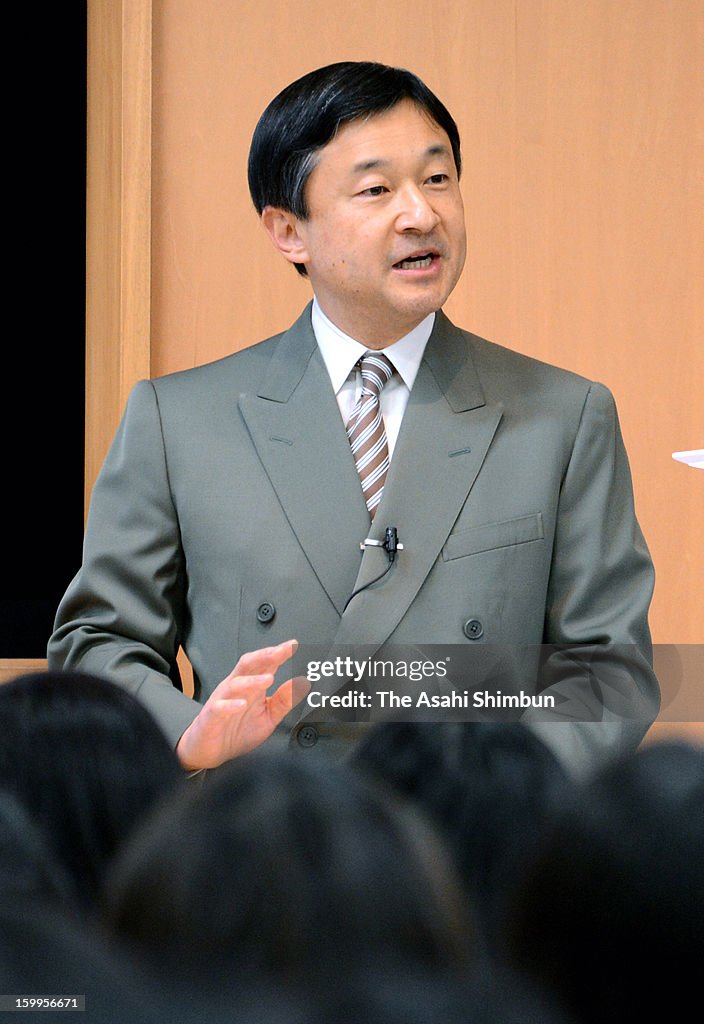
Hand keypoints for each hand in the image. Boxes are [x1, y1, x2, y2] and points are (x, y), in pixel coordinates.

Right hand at [176, 640, 306, 770]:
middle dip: (265, 656)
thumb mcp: (268, 717)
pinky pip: (220, 707)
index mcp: (252, 686)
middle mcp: (237, 688)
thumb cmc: (237, 731)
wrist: (210, 750)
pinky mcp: (212, 715)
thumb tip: (302, 684)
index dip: (279, 653)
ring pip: (235, 683)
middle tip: (281, 651)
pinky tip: (241, 704)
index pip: (266, 664)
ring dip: (252, 680)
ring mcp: (223, 700)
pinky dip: (230, 704)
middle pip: (248, 664)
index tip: (294, 645)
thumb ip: (284, 701)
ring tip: (268, 678)